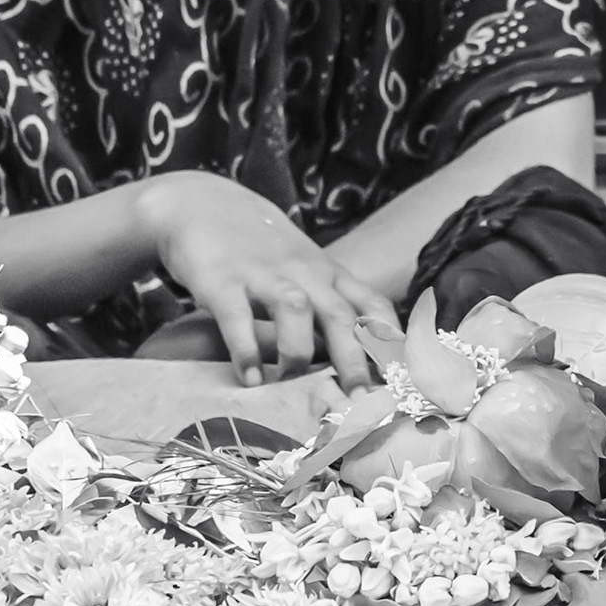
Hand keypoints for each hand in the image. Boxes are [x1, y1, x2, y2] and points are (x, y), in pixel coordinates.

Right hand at [135, 173, 396, 389]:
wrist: (201, 204)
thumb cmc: (260, 248)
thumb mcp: (303, 269)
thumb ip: (328, 305)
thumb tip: (361, 361)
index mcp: (327, 274)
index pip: (372, 304)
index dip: (391, 341)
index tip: (404, 379)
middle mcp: (302, 273)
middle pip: (339, 315)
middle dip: (354, 359)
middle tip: (361, 402)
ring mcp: (263, 274)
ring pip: (295, 310)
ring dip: (297, 353)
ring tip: (290, 386)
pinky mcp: (222, 279)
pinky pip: (237, 317)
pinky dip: (245, 349)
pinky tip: (249, 379)